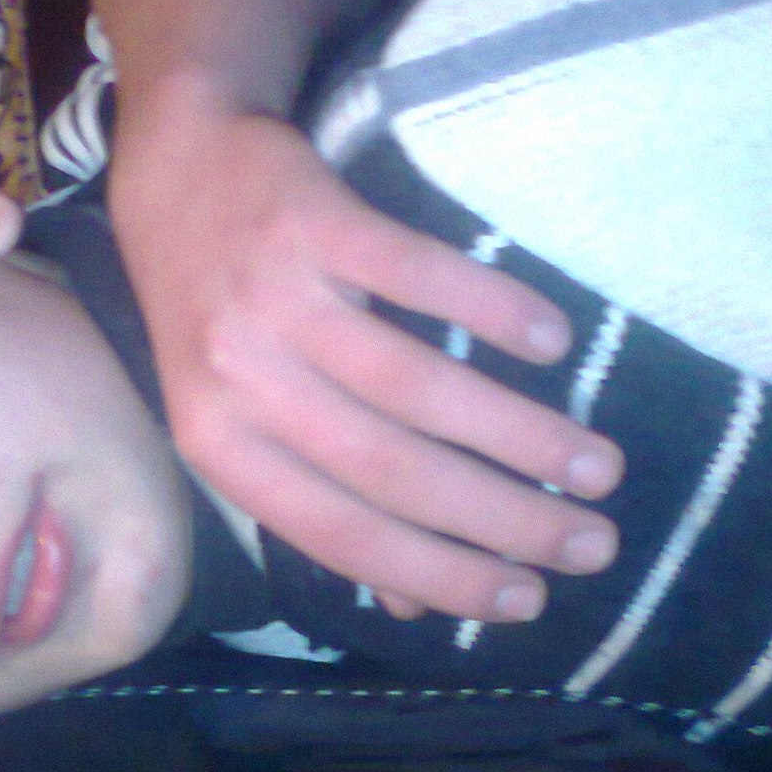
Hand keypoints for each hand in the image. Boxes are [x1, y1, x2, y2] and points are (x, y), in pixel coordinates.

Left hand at [108, 89, 625, 620]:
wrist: (174, 167)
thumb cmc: (216, 311)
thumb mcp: (242, 417)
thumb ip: (319, 502)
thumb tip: (410, 604)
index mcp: (221, 447)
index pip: (338, 534)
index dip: (438, 574)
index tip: (527, 601)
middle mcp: (239, 381)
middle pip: (389, 470)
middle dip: (502, 518)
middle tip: (591, 542)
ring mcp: (272, 299)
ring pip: (414, 387)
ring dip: (519, 434)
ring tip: (597, 466)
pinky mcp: (311, 222)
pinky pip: (416, 275)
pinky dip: (491, 310)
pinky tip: (552, 343)